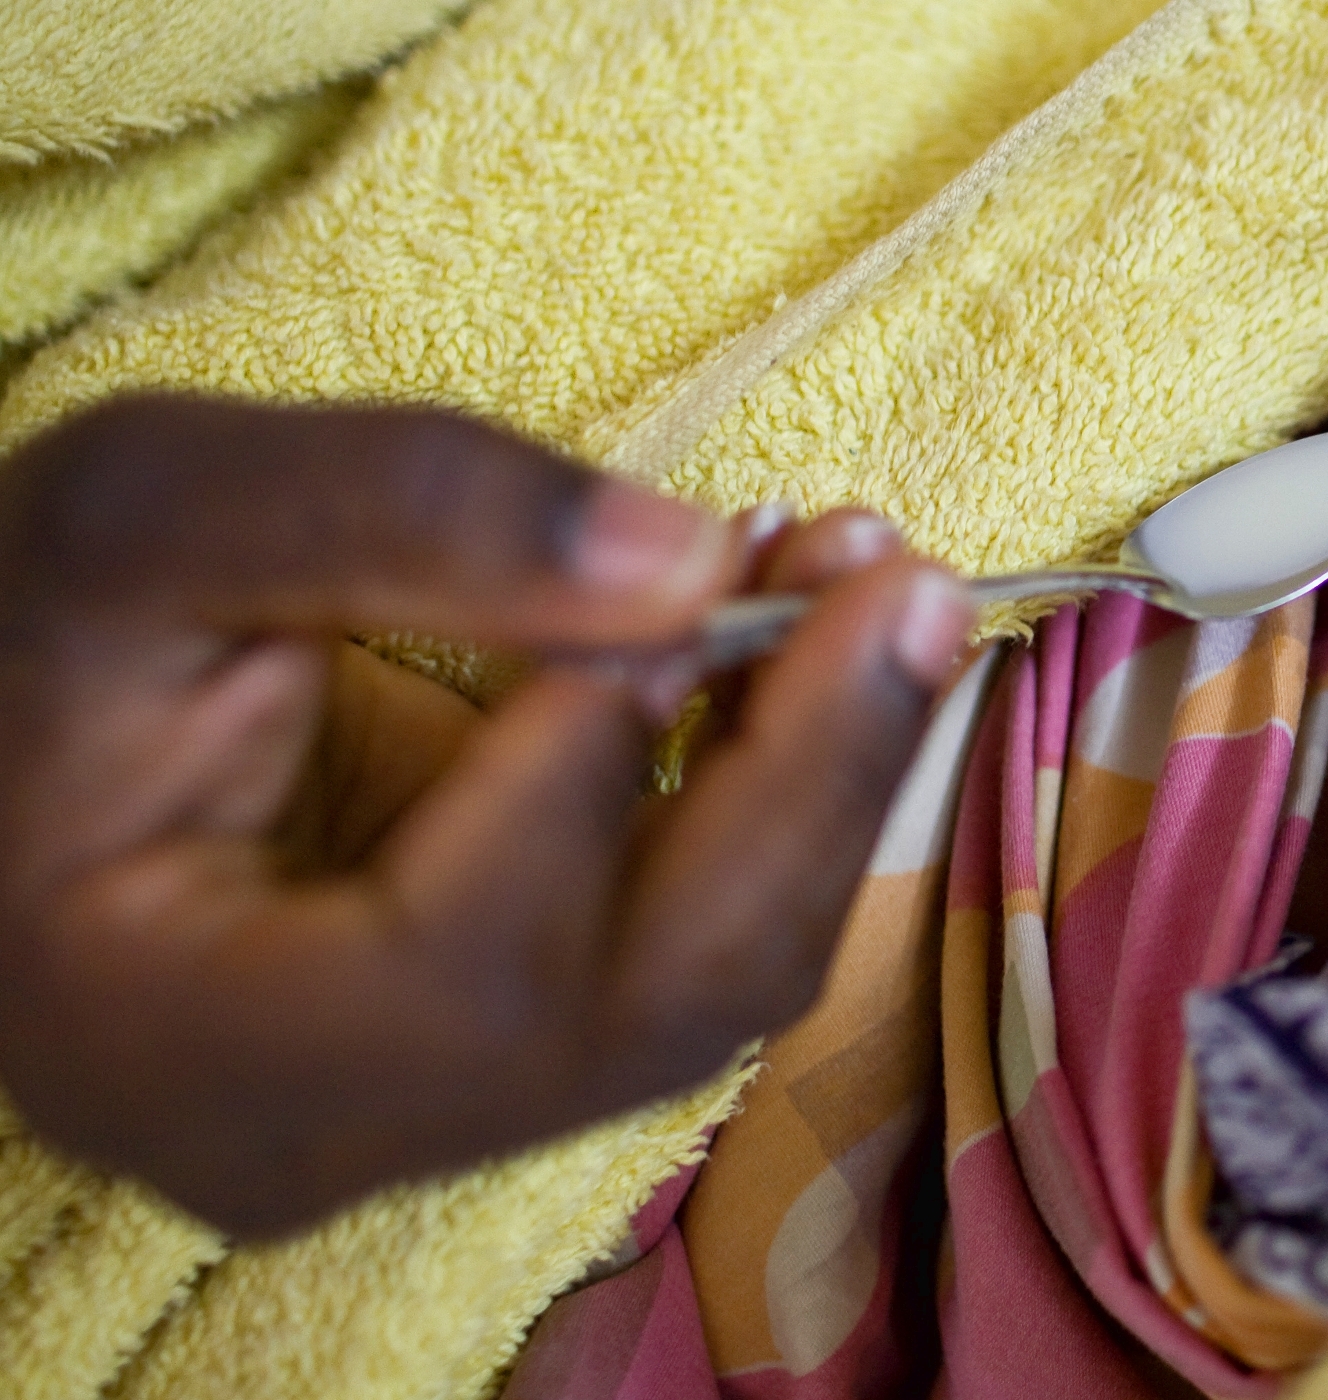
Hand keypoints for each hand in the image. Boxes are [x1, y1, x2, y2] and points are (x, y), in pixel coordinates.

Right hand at [0, 396, 971, 1237]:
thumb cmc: (23, 632)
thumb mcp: (153, 510)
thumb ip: (403, 515)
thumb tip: (692, 558)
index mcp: (180, 1045)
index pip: (466, 967)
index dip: (603, 772)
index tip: (688, 581)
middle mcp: (318, 1133)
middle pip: (646, 1006)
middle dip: (806, 779)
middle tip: (899, 577)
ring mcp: (424, 1115)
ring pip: (703, 987)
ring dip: (816, 775)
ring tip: (864, 577)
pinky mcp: (505, 1052)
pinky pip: (688, 943)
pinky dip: (770, 792)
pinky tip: (799, 642)